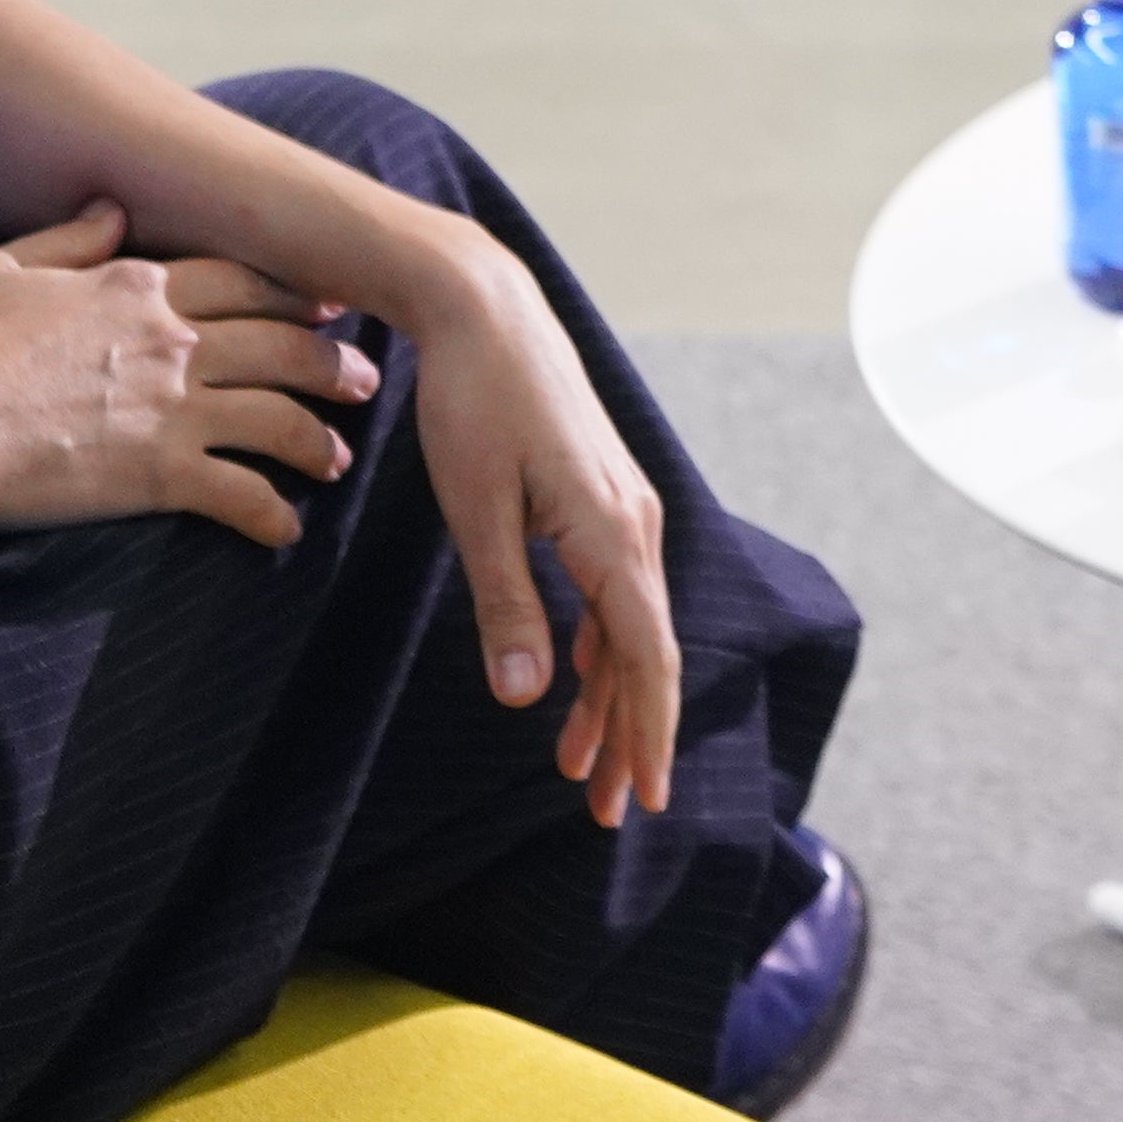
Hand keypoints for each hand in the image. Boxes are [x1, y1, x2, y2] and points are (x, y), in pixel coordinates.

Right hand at [0, 199, 372, 545]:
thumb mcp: (2, 266)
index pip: (242, 281)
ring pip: (278, 418)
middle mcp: (172, 340)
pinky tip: (285, 532)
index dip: (293, 293)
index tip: (328, 305)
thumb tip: (114, 210)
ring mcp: (173, 407)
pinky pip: (240, 494)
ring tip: (337, 459)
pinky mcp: (161, 474)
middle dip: (332, 363)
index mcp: (138, 284)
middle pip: (281, 344)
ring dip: (316, 440)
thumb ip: (68, 238)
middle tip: (363, 380)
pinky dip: (270, 515)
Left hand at [396, 232, 683, 824]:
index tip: (648, 796)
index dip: (649, 731)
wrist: (484, 308)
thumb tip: (527, 697)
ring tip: (583, 771)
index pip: (647, 656)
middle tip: (612, 812)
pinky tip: (575, 684)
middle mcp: (633, 522)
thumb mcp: (476, 511)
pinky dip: (599, 647)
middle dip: (633, 736)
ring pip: (631, 625)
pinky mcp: (599, 495)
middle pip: (647, 652)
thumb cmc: (473, 403)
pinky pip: (614, 590)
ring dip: (611, 699)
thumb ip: (506, 606)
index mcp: (610, 531)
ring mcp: (622, 506)